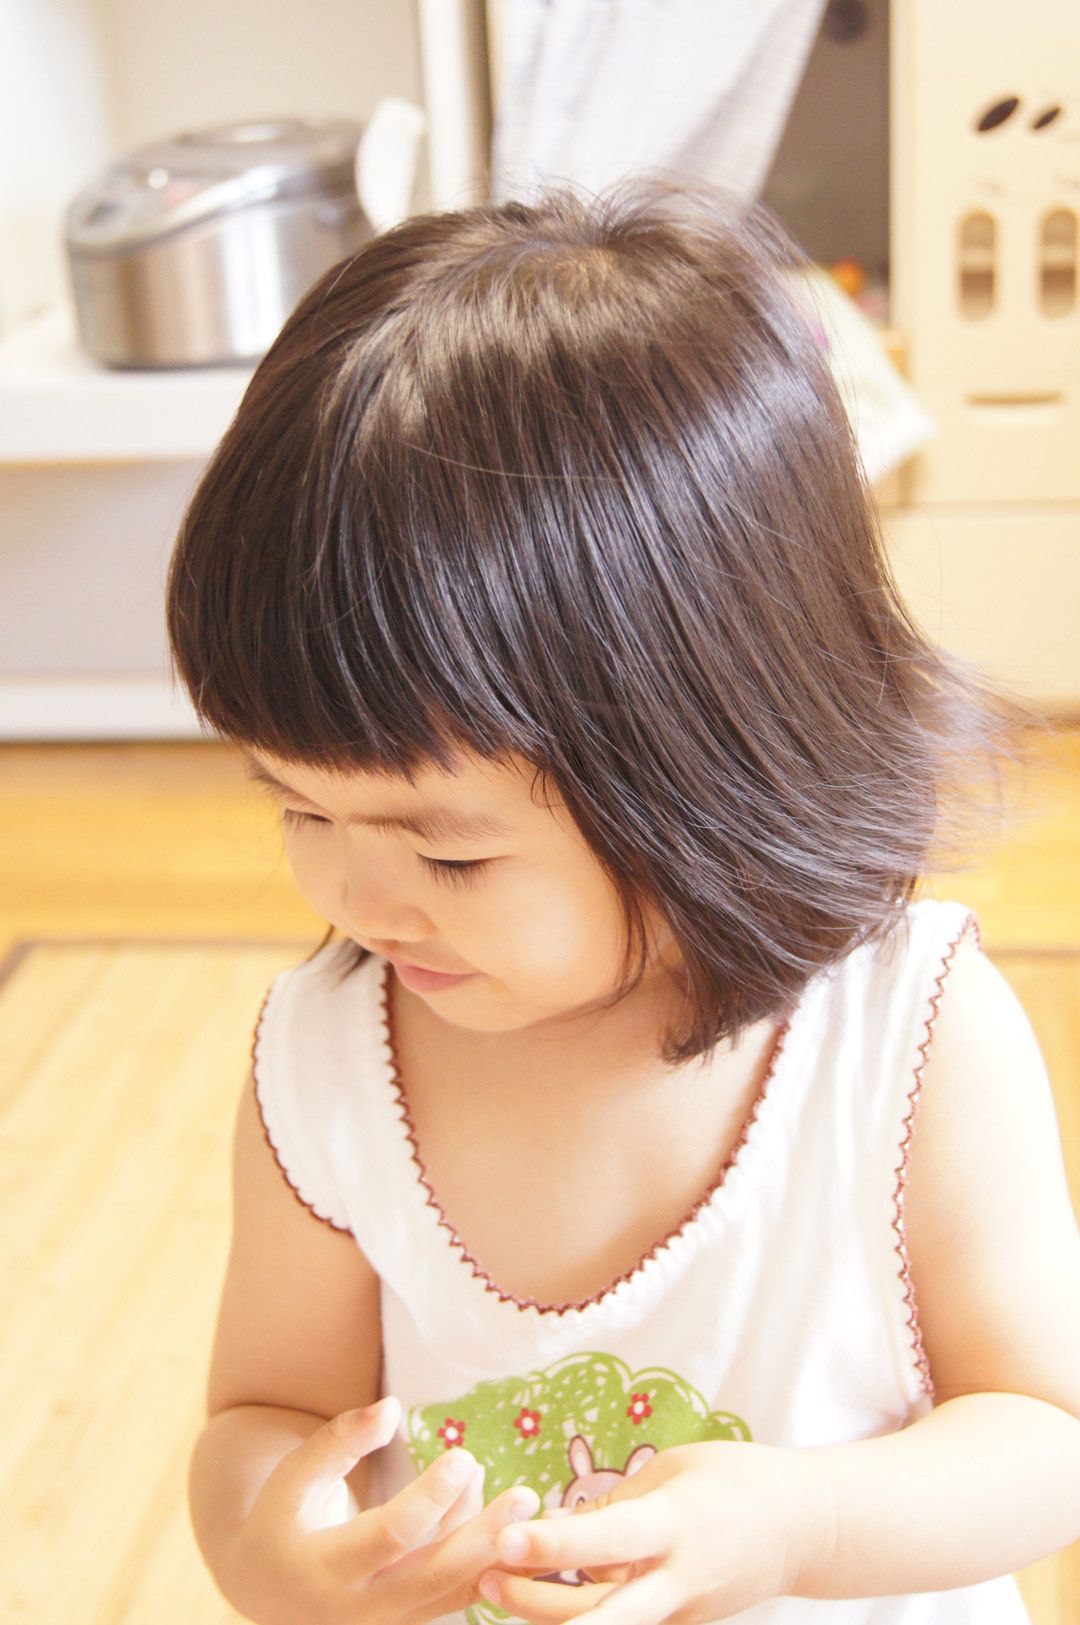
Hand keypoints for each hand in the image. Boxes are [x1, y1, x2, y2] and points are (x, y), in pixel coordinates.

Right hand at [222, 1396, 539, 1624]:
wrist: (268, 1591)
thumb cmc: (281, 1521)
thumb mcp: (294, 1477)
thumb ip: (339, 1441)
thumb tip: (391, 1407)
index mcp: (326, 1568)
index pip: (390, 1537)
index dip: (430, 1497)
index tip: (463, 1456)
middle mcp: (360, 1607)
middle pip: (434, 1575)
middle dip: (483, 1536)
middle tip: (523, 1497)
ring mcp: (387, 1621)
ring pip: (452, 1590)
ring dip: (495, 1551)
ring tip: (526, 1505)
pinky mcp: (407, 1620)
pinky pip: (453, 1592)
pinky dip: (483, 1559)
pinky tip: (497, 1512)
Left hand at [479, 1442, 833, 1624]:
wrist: (803, 1530)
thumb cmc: (735, 1480)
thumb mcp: (676, 1470)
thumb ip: (620, 1501)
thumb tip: (562, 1525)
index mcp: (678, 1523)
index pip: (608, 1538)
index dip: (555, 1542)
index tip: (505, 1538)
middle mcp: (679, 1578)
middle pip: (601, 1611)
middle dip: (538, 1604)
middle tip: (485, 1584)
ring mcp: (681, 1611)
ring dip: (547, 1615)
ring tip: (494, 1590)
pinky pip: (625, 1624)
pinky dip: (582, 1615)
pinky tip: (540, 1596)